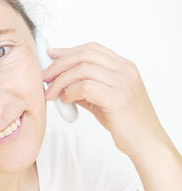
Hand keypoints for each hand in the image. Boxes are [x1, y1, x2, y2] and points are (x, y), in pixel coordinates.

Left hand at [42, 41, 166, 157]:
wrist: (146, 142)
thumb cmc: (126, 122)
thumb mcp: (103, 99)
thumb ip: (85, 88)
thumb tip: (61, 83)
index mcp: (124, 67)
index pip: (91, 49)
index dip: (68, 51)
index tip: (51, 55)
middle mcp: (125, 71)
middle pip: (84, 55)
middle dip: (59, 65)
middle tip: (44, 77)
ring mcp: (123, 83)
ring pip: (82, 69)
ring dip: (60, 81)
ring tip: (51, 93)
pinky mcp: (117, 99)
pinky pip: (86, 87)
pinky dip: (70, 92)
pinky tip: (66, 101)